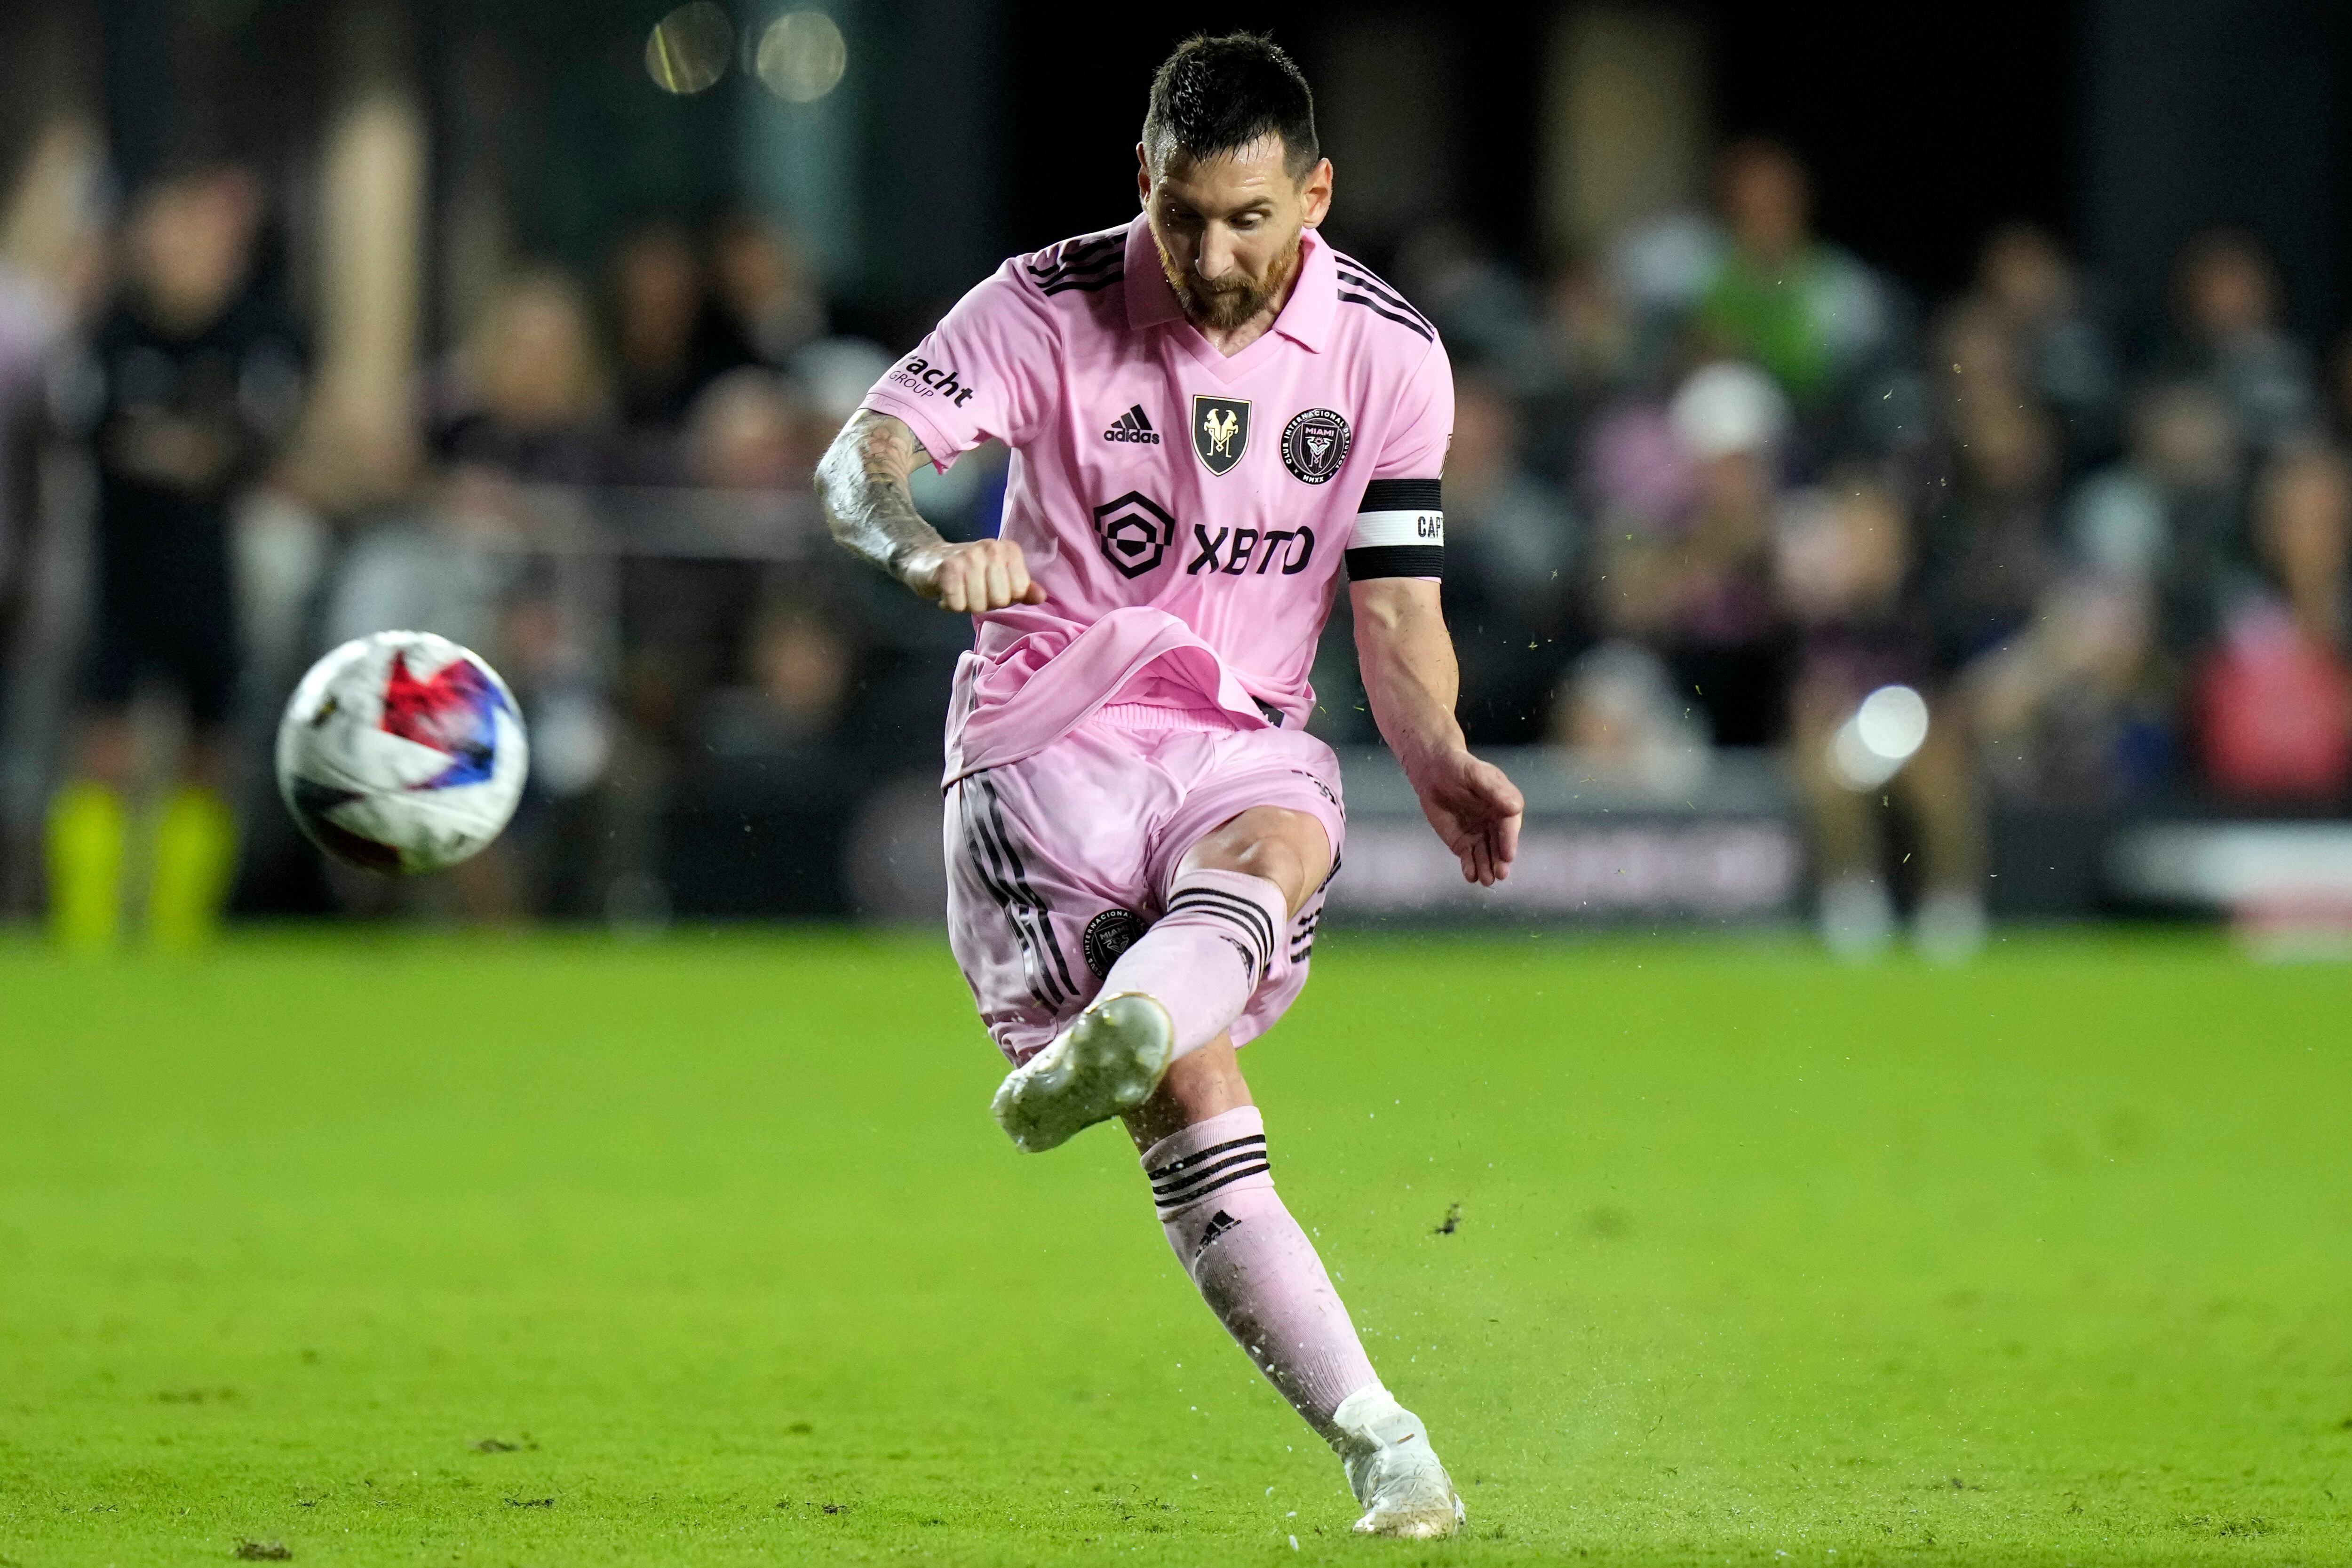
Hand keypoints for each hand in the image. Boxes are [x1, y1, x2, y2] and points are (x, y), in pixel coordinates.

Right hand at [902, 538, 1046, 612]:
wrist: (927, 559)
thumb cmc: (970, 573)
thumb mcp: (1001, 579)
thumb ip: (1023, 588)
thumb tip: (1041, 596)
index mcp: (1008, 549)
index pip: (1020, 591)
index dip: (1005, 597)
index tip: (991, 587)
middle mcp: (991, 548)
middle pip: (1000, 600)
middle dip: (985, 603)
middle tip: (973, 590)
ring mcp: (969, 556)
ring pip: (978, 605)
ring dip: (966, 605)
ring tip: (960, 590)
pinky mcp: (947, 568)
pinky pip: (958, 605)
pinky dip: (951, 605)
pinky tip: (947, 592)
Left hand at [1410, 747, 1523, 886]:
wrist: (1433, 773)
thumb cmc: (1458, 768)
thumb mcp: (1476, 774)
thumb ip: (1495, 790)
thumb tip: (1515, 808)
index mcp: (1504, 805)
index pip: (1509, 826)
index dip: (1509, 841)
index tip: (1508, 855)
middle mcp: (1495, 823)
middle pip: (1500, 845)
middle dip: (1500, 861)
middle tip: (1500, 874)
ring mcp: (1480, 834)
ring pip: (1486, 855)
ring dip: (1487, 868)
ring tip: (1486, 880)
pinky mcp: (1463, 843)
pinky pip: (1468, 857)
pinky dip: (1470, 867)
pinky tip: (1470, 875)